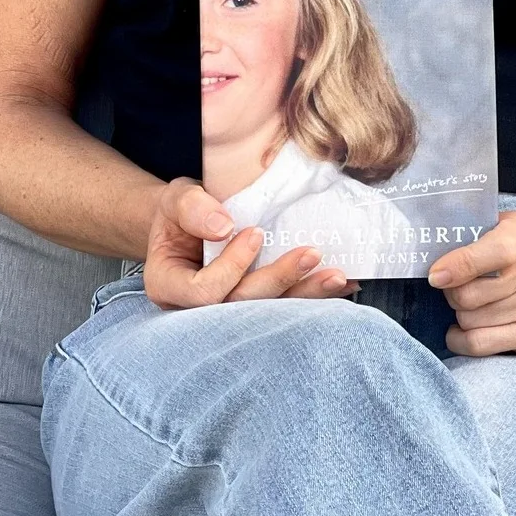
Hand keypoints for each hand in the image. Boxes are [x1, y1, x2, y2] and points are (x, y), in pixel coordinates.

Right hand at [143, 177, 354, 308]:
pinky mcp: (256, 312)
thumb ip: (191, 208)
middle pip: (240, 308)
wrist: (190, 224)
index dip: (231, 267)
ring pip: (268, 316)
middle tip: (311, 254)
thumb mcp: (176, 198)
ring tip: (336, 276)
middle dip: (278, 282)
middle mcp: (197, 312)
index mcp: (170, 287)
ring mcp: (229, 315)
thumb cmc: (180, 213)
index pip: (202, 293)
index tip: (255, 233)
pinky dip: (316, 296)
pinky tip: (344, 284)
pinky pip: (286, 308)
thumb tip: (224, 226)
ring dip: (306, 296)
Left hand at [428, 211, 515, 357]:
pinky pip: (481, 344)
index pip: (496, 251)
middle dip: (451, 293)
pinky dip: (460, 339)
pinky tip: (460, 330)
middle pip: (473, 294)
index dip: (460, 265)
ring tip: (465, 304)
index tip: (435, 275)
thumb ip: (471, 232)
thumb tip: (433, 252)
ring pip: (471, 320)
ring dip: (458, 314)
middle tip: (452, 288)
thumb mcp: (501, 227)